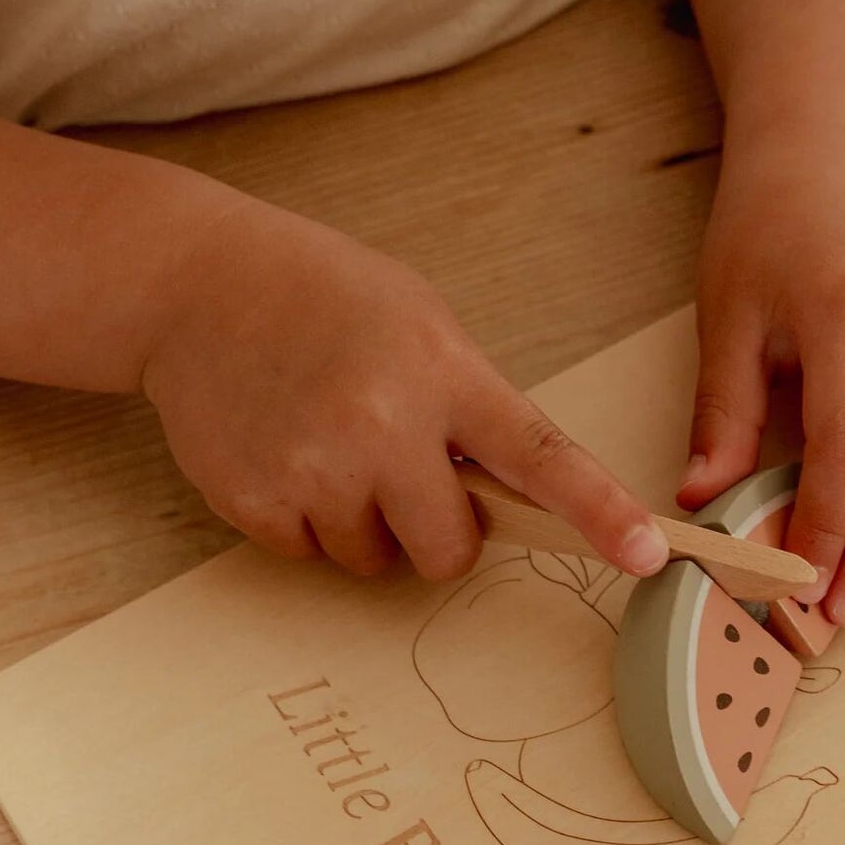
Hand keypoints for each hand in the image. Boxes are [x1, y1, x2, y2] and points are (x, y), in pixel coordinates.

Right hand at [142, 208, 666, 581]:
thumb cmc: (326, 301)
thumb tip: (519, 499)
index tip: (650, 552)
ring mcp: (314, 469)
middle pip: (450, 549)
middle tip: (401, 467)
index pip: (540, 457)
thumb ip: (475, 407)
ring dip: (366, 521)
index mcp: (443, 373)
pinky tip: (285, 450)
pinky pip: (311, 554)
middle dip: (439, 528)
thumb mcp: (425, 324)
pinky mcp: (255, 501)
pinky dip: (305, 519)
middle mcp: (382, 426)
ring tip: (329, 441)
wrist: (194, 284)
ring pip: (377, 560)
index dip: (601, 511)